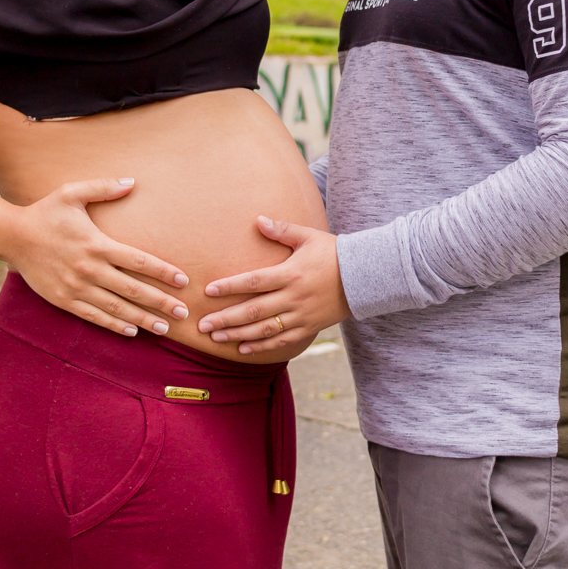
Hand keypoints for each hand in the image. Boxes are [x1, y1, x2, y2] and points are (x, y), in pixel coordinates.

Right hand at [1, 177, 189, 335]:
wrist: (11, 237)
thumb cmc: (45, 213)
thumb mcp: (71, 192)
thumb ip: (103, 187)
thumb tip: (132, 182)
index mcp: (97, 244)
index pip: (139, 261)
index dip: (164, 272)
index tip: (183, 281)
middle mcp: (89, 269)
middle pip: (134, 289)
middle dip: (161, 302)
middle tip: (184, 313)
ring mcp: (76, 288)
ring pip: (117, 307)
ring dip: (142, 319)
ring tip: (164, 328)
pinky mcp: (64, 300)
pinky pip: (93, 316)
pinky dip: (114, 325)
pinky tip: (131, 331)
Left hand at [197, 216, 348, 354]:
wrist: (365, 276)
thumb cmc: (334, 252)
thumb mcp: (308, 236)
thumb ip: (282, 229)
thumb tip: (258, 220)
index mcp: (291, 274)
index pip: (254, 281)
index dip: (231, 286)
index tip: (209, 291)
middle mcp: (294, 297)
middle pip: (254, 311)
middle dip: (226, 319)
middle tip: (202, 325)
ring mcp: (301, 315)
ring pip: (265, 330)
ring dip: (238, 335)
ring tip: (216, 338)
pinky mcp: (309, 327)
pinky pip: (282, 341)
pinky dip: (262, 347)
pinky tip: (243, 349)